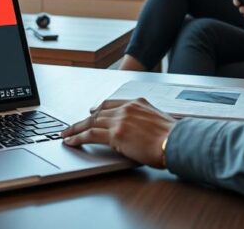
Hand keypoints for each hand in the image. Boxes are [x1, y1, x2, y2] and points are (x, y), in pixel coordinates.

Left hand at [60, 98, 174, 167]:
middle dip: (83, 120)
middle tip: (72, 126)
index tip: (91, 112)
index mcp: (137, 103)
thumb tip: (139, 128)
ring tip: (65, 134)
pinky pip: (90, 135)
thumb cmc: (173, 136)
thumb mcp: (158, 119)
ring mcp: (120, 120)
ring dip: (76, 129)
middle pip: (98, 113)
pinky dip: (78, 138)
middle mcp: (126, 108)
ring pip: (91, 123)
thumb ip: (144, 119)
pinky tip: (71, 141)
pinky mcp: (115, 134)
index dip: (98, 109)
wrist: (177, 142)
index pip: (111, 103)